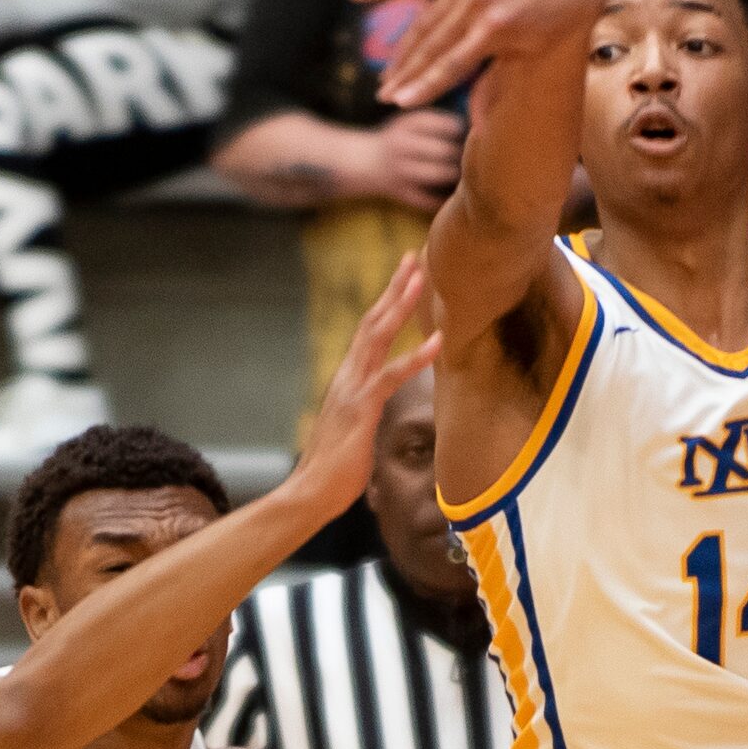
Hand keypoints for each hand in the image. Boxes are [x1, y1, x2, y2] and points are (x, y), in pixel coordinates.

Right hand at [287, 253, 442, 507]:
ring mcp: (352, 389)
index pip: (369, 331)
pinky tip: (438, 341)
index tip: (404, 276)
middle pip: (372, 321)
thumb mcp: (355, 431)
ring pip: (378, 336)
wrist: (309, 492)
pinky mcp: (361, 408)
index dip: (386, 302)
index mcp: (347, 379)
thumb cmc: (334, 470)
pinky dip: (416, 356)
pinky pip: (391, 375)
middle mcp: (347, 376)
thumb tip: (377, 410)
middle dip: (393, 288)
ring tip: (422, 278)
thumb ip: (366, 412)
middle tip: (413, 256)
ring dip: (401, 305)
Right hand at [350, 0, 604, 109]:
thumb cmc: (548, 30)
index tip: (401, 104)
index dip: (424, 85)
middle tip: (384, 98)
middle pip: (431, 46)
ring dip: (401, 52)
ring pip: (423, 22)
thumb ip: (495, 86)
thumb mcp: (528, 60)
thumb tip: (479, 129)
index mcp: (496, 28)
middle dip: (406, 74)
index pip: (450, 64)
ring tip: (384, 78)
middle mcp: (477, 2)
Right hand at [364, 107, 466, 209]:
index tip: (473, 134)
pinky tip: (458, 194)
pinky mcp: (403, 193)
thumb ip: (439, 120)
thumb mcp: (411, 120)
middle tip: (476, 156)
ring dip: (459, 174)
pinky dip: (446, 199)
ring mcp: (402, 172)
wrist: (365, 161)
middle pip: (446, 150)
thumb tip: (478, 123)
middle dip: (464, 153)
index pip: (448, 125)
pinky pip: (432, 199)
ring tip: (468, 172)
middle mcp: (403, 146)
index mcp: (408, 124)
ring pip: (441, 174)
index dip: (466, 131)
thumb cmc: (400, 137)